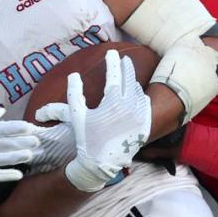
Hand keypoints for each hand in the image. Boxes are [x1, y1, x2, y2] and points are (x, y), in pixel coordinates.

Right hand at [37, 50, 151, 192]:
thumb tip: (73, 75)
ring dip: (132, 83)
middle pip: (129, 79)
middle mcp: (129, 106)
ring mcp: (139, 116)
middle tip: (123, 60)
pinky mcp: (144, 125)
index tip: (111, 52)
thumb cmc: (87, 140)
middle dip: (125, 68)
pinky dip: (140, 98)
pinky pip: (145, 105)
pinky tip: (137, 95)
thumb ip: (74, 94)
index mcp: (113, 102)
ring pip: (138, 92)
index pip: (114, 74)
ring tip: (127, 78)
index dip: (112, 62)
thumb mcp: (76, 116)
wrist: (101, 164)